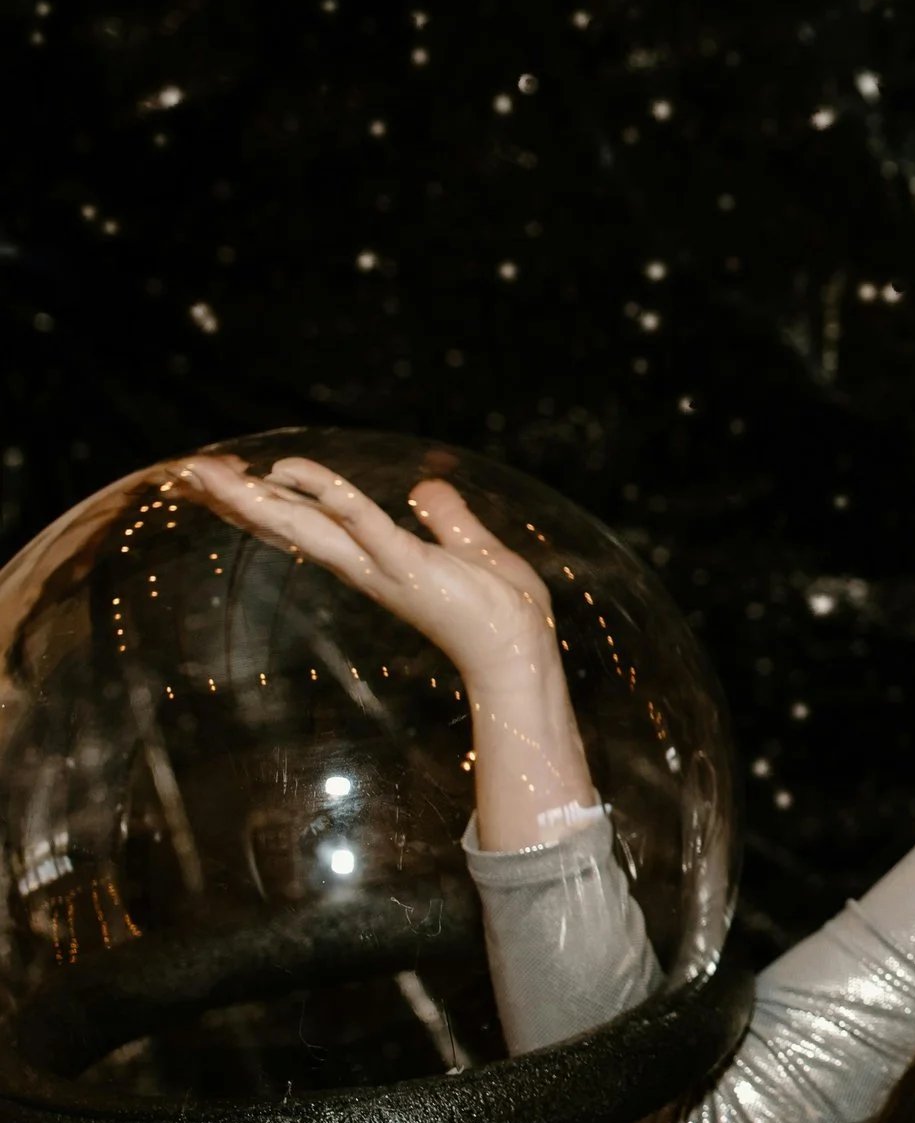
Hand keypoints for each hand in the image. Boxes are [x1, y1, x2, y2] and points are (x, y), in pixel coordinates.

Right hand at [177, 454, 555, 689]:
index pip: (306, 523)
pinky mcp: (408, 566)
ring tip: (206, 473)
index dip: (262, 501)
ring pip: (306, 525)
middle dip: (236, 499)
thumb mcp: (471, 549)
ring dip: (255, 497)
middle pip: (287, 525)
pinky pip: (362, 523)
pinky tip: (292, 471)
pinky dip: (328, 494)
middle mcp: (364, 564)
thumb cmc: (501, 609)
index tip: (216, 479)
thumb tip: (425, 490)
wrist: (523, 651)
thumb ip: (446, 519)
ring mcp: (382, 566)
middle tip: (183, 473)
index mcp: (374, 558)